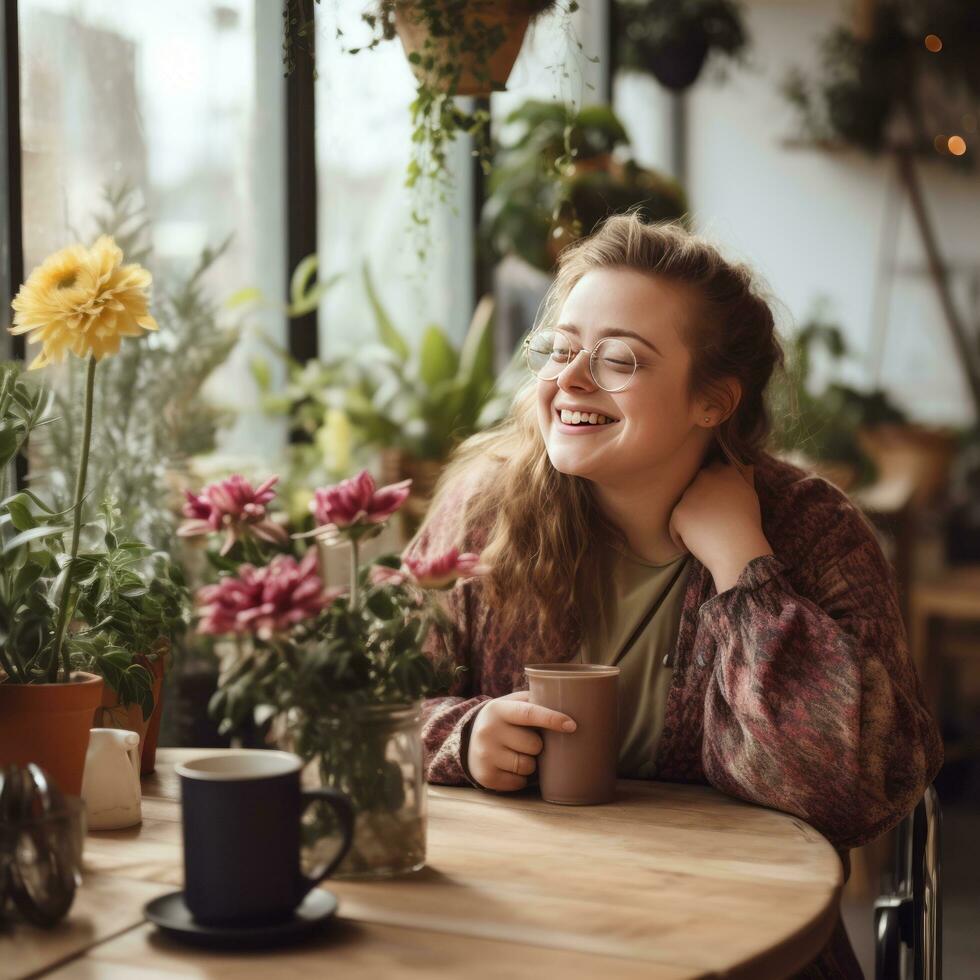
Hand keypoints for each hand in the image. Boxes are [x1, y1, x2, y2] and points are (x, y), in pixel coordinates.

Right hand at [466, 690, 576, 792]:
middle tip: (530, 742)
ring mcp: (485, 755)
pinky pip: (518, 782)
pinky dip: (520, 778)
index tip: (572, 725)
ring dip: (530, 764)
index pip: (529, 713)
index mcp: (499, 709)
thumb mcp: (512, 704)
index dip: (552, 719)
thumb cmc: (504, 721)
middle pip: (533, 745)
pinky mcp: (486, 776)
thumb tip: (572, 701)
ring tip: (519, 754)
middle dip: (538, 746)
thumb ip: (535, 701)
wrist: (469, 740)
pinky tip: (510, 767)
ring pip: (527, 766)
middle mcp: (489, 731)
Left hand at [668, 462, 772, 592]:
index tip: (714, 497)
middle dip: (699, 499)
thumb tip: (744, 466)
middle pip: (695, 485)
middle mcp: (705, 477)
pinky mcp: (679, 513)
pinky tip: (696, 543)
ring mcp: (690, 494)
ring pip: (684, 506)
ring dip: (691, 518)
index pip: (712, 466)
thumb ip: (744, 478)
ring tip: (706, 533)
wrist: (738, 548)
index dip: (711, 482)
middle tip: (711, 518)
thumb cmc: (748, 525)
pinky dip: (682, 537)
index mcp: (724, 471)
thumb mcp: (750, 496)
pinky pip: (675, 526)